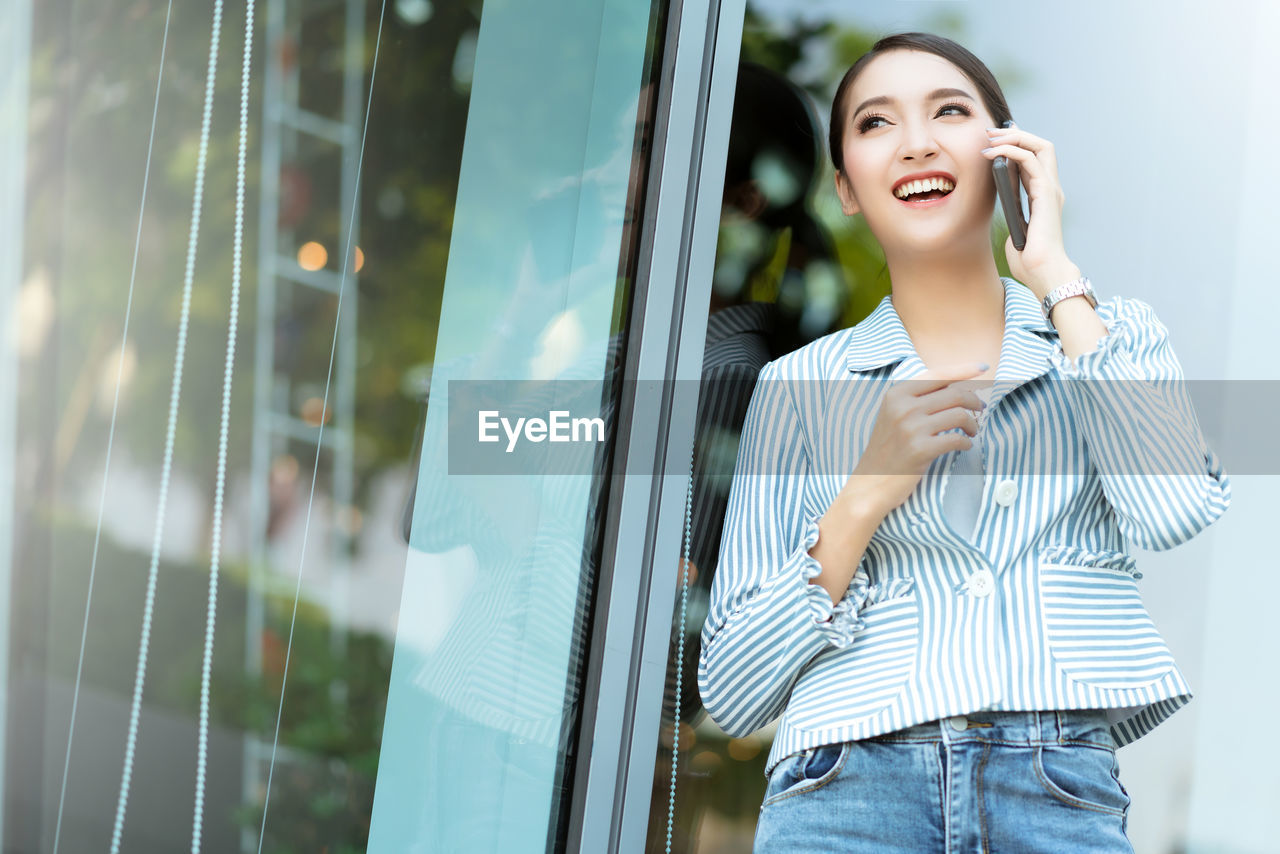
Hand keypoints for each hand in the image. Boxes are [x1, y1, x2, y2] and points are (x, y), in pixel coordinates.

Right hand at [847, 362, 988, 515]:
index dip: (964, 370)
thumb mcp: (894, 415)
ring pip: (959, 415)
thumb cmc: (888, 449)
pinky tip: (964, 446)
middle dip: (974, 400)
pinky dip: (966, 443)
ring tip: (971, 432)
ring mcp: (911, 428)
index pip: (938, 375)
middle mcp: (903, 407)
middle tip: (980, 409)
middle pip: (955, 393)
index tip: (983, 368)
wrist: (870, 482)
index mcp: (897, 394)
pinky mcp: (920, 450)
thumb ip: (919, 398)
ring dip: (972, 424)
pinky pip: (956, 439)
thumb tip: (958, 384)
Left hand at [982, 124, 1079, 296]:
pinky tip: (994, 153)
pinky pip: (1031, 161)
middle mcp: (1050, 188)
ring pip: (1039, 146)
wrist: (1043, 274)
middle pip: (1041, 145)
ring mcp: (1051, 189)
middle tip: (990, 133)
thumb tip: (1002, 202)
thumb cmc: (1029, 260)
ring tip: (990, 138)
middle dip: (1016, 134)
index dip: (1016, 144)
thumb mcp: (1015, 228)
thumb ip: (1013, 212)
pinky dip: (1012, 151)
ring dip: (1013, 138)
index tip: (993, 141)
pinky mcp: (1046, 194)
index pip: (1035, 158)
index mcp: (1043, 196)